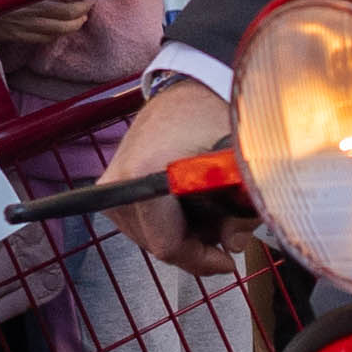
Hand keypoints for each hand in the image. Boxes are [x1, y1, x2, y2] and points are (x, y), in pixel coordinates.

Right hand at [107, 76, 240, 269]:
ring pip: (151, 237)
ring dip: (185, 232)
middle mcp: (119, 183)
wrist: (185, 91)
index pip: (168, 245)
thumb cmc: (212, 119)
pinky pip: (143, 222)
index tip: (227, 258)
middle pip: (159, 244)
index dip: (202, 260)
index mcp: (146, 176)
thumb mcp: (238, 163)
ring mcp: (110, 186)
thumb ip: (241, 209)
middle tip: (226, 225)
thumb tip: (232, 246)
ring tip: (210, 206)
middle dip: (197, 244)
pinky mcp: (109, 186)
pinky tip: (190, 201)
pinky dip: (171, 220)